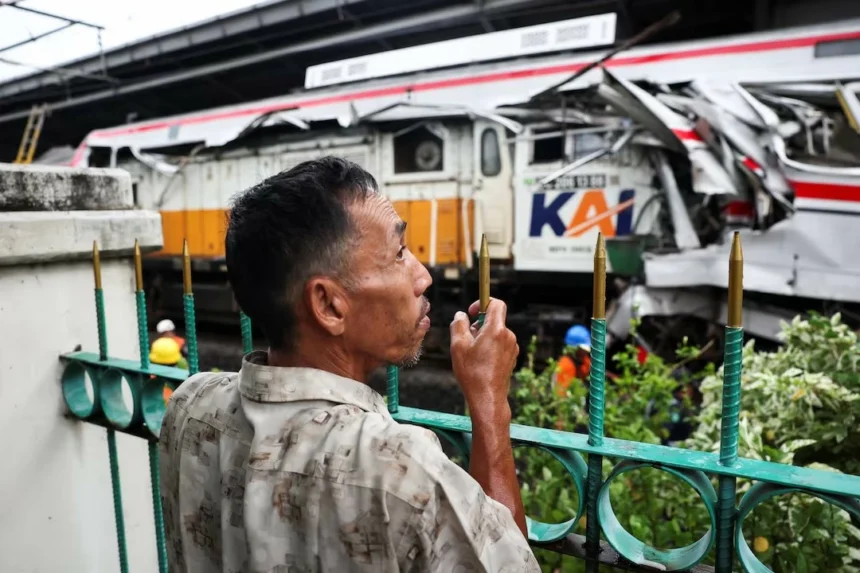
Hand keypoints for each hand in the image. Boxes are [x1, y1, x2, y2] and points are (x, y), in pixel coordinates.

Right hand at [449, 298, 518, 413]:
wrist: (487, 398)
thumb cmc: (472, 373)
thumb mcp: (458, 346)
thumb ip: (458, 325)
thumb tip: (461, 315)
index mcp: (496, 330)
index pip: (496, 304)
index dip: (483, 303)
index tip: (472, 312)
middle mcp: (508, 336)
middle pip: (494, 320)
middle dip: (479, 324)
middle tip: (466, 338)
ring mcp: (512, 348)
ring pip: (496, 333)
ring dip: (484, 337)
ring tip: (472, 353)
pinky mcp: (512, 358)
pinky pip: (500, 344)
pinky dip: (490, 347)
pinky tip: (480, 361)